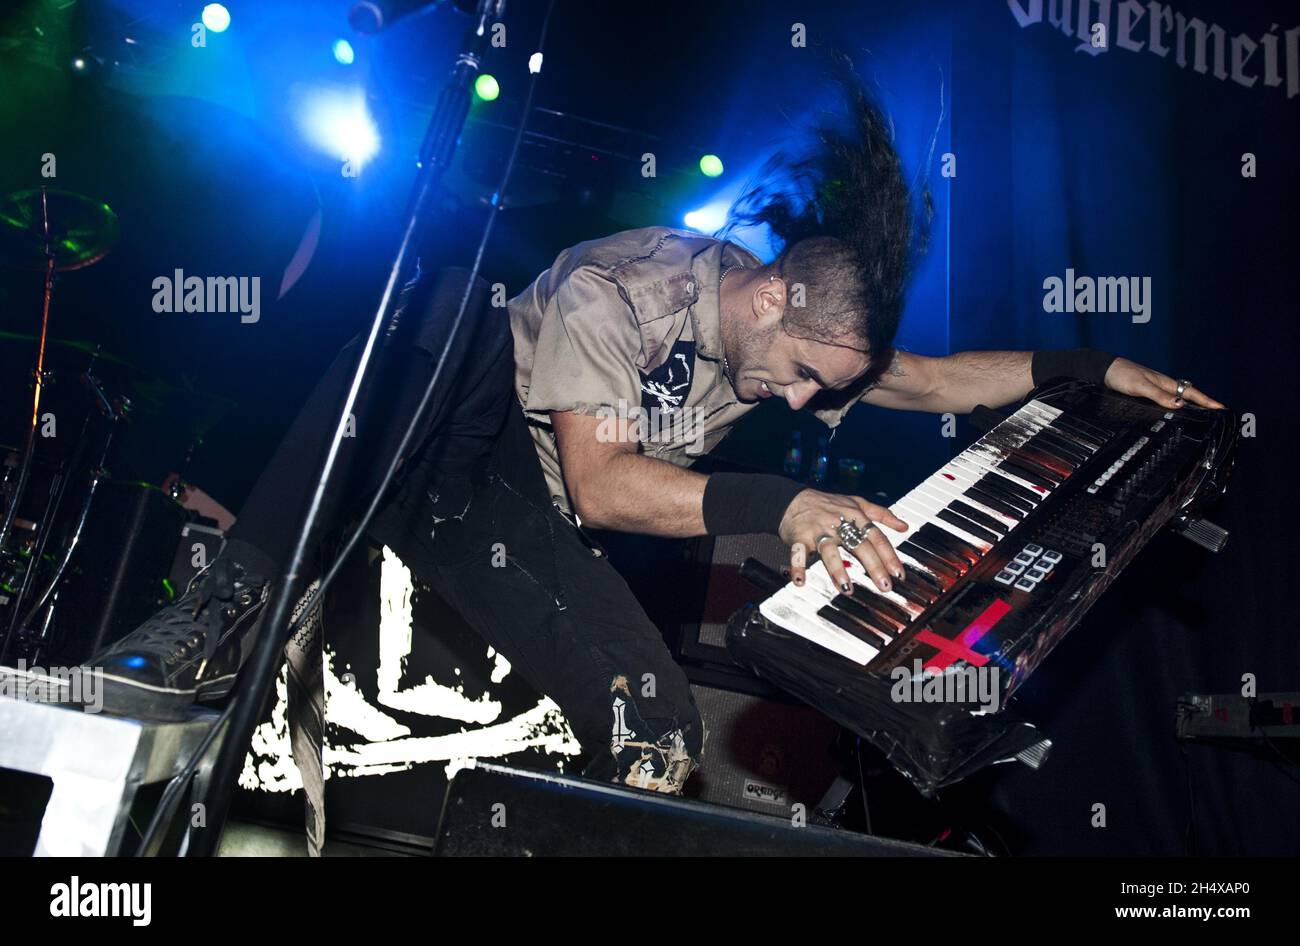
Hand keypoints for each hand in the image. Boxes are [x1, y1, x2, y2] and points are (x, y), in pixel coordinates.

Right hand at [779, 489, 908, 594]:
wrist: (793, 499)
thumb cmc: (829, 504)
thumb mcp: (857, 503)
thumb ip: (882, 514)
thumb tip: (904, 526)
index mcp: (855, 517)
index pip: (877, 537)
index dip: (890, 556)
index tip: (899, 575)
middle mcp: (839, 524)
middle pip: (859, 545)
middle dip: (873, 566)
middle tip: (884, 586)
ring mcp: (819, 530)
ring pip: (829, 550)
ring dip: (837, 569)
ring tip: (846, 588)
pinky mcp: (799, 537)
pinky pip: (799, 552)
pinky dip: (798, 566)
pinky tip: (800, 581)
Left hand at [1103, 357, 1223, 409]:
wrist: (1105, 371)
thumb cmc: (1122, 375)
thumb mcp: (1141, 387)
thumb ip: (1159, 395)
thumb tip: (1179, 404)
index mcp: (1165, 383)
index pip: (1191, 393)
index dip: (1206, 401)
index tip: (1221, 407)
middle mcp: (1163, 385)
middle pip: (1188, 395)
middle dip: (1203, 403)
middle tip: (1217, 413)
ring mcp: (1156, 388)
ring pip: (1178, 397)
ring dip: (1191, 404)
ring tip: (1203, 413)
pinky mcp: (1147, 392)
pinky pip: (1167, 399)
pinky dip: (1176, 404)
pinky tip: (1176, 409)